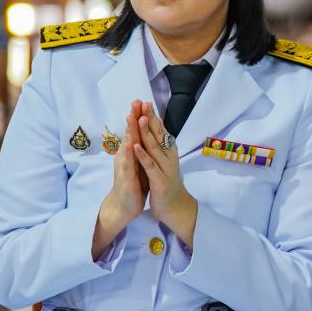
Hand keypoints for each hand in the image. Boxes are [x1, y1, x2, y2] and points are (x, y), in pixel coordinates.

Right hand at [92, 104, 147, 257]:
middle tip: (135, 101)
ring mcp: (124, 166)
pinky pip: (127, 164)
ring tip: (130, 116)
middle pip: (130, 133)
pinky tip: (130, 144)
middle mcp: (126, 156)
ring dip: (129, 131)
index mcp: (131, 152)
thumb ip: (141, 149)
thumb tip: (146, 134)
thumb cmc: (133, 183)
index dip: (139, 116)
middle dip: (133, 117)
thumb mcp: (139, 162)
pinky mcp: (125, 177)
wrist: (124, 206)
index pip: (136, 131)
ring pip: (126, 145)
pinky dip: (129, 154)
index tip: (143, 101)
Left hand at [133, 102, 196, 242]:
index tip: (146, 102)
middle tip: (144, 103)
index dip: (153, 117)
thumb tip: (158, 131)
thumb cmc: (168, 184)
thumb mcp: (165, 163)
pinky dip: (142, 155)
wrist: (175, 208)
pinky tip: (135, 146)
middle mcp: (168, 157)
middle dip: (150, 118)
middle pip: (158, 135)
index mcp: (168, 153)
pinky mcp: (159, 180)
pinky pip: (150, 165)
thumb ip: (162, 148)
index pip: (160, 131)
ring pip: (154, 147)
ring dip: (147, 132)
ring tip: (140, 118)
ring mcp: (165, 168)